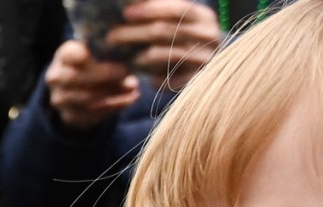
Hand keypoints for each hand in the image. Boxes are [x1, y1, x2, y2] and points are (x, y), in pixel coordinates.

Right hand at [43, 38, 137, 128]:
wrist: (75, 89)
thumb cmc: (93, 64)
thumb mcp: (97, 53)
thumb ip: (110, 55)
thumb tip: (131, 62)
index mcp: (63, 55)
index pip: (74, 54)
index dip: (96, 58)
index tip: (119, 61)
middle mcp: (56, 77)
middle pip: (80, 78)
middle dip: (108, 78)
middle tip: (132, 78)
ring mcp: (60, 99)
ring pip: (88, 98)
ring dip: (114, 95)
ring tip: (134, 90)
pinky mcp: (68, 116)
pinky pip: (92, 114)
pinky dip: (114, 107)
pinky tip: (129, 100)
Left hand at [106, 0, 222, 91]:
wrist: (211, 70)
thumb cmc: (187, 41)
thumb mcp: (180, 24)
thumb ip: (162, 14)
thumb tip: (128, 8)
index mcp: (204, 16)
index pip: (175, 9)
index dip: (149, 10)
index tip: (125, 14)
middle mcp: (209, 36)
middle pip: (165, 31)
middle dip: (133, 33)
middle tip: (110, 38)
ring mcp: (206, 60)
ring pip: (164, 54)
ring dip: (139, 56)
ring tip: (124, 57)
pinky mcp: (198, 81)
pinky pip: (168, 80)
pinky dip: (153, 78)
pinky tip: (144, 77)